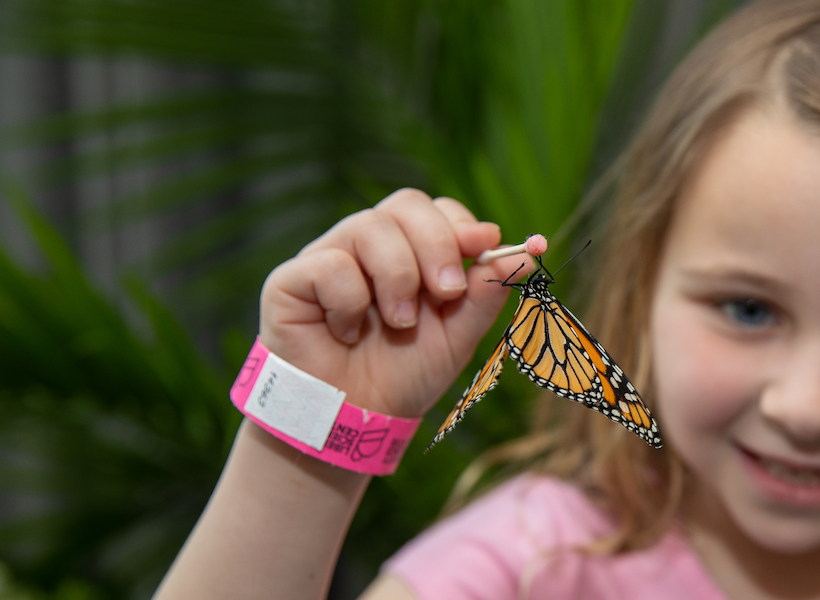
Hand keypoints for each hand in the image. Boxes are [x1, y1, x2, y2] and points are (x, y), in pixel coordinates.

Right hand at [258, 188, 530, 417]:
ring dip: (397, 278)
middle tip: (446, 293)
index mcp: (413, 251)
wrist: (356, 420)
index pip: (439, 210)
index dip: (462, 224)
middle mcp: (371, 245)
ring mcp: (330, 256)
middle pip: (406, 204)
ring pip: (369, 227)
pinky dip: (349, 301)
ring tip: (401, 322)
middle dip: (436, 244)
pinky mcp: (291, 279)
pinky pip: (328, 264)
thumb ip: (487, 293)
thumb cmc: (406, 373)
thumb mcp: (459, 335)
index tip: (485, 246)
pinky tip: (349, 332)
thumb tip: (527, 253)